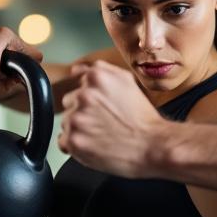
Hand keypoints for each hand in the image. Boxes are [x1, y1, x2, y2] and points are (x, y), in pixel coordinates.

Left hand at [58, 60, 165, 177]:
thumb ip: (100, 70)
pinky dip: (76, 146)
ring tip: (103, 135)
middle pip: (70, 105)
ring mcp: (76, 119)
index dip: (93, 101)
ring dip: (80, 130)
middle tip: (105, 123)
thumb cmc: (142, 118)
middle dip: (84, 113)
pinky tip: (95, 145)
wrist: (153, 145)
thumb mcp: (126, 81)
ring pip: (67, 124)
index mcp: (95, 77)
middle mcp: (83, 95)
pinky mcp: (73, 141)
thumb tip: (75, 70)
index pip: (77, 87)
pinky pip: (63, 142)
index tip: (105, 109)